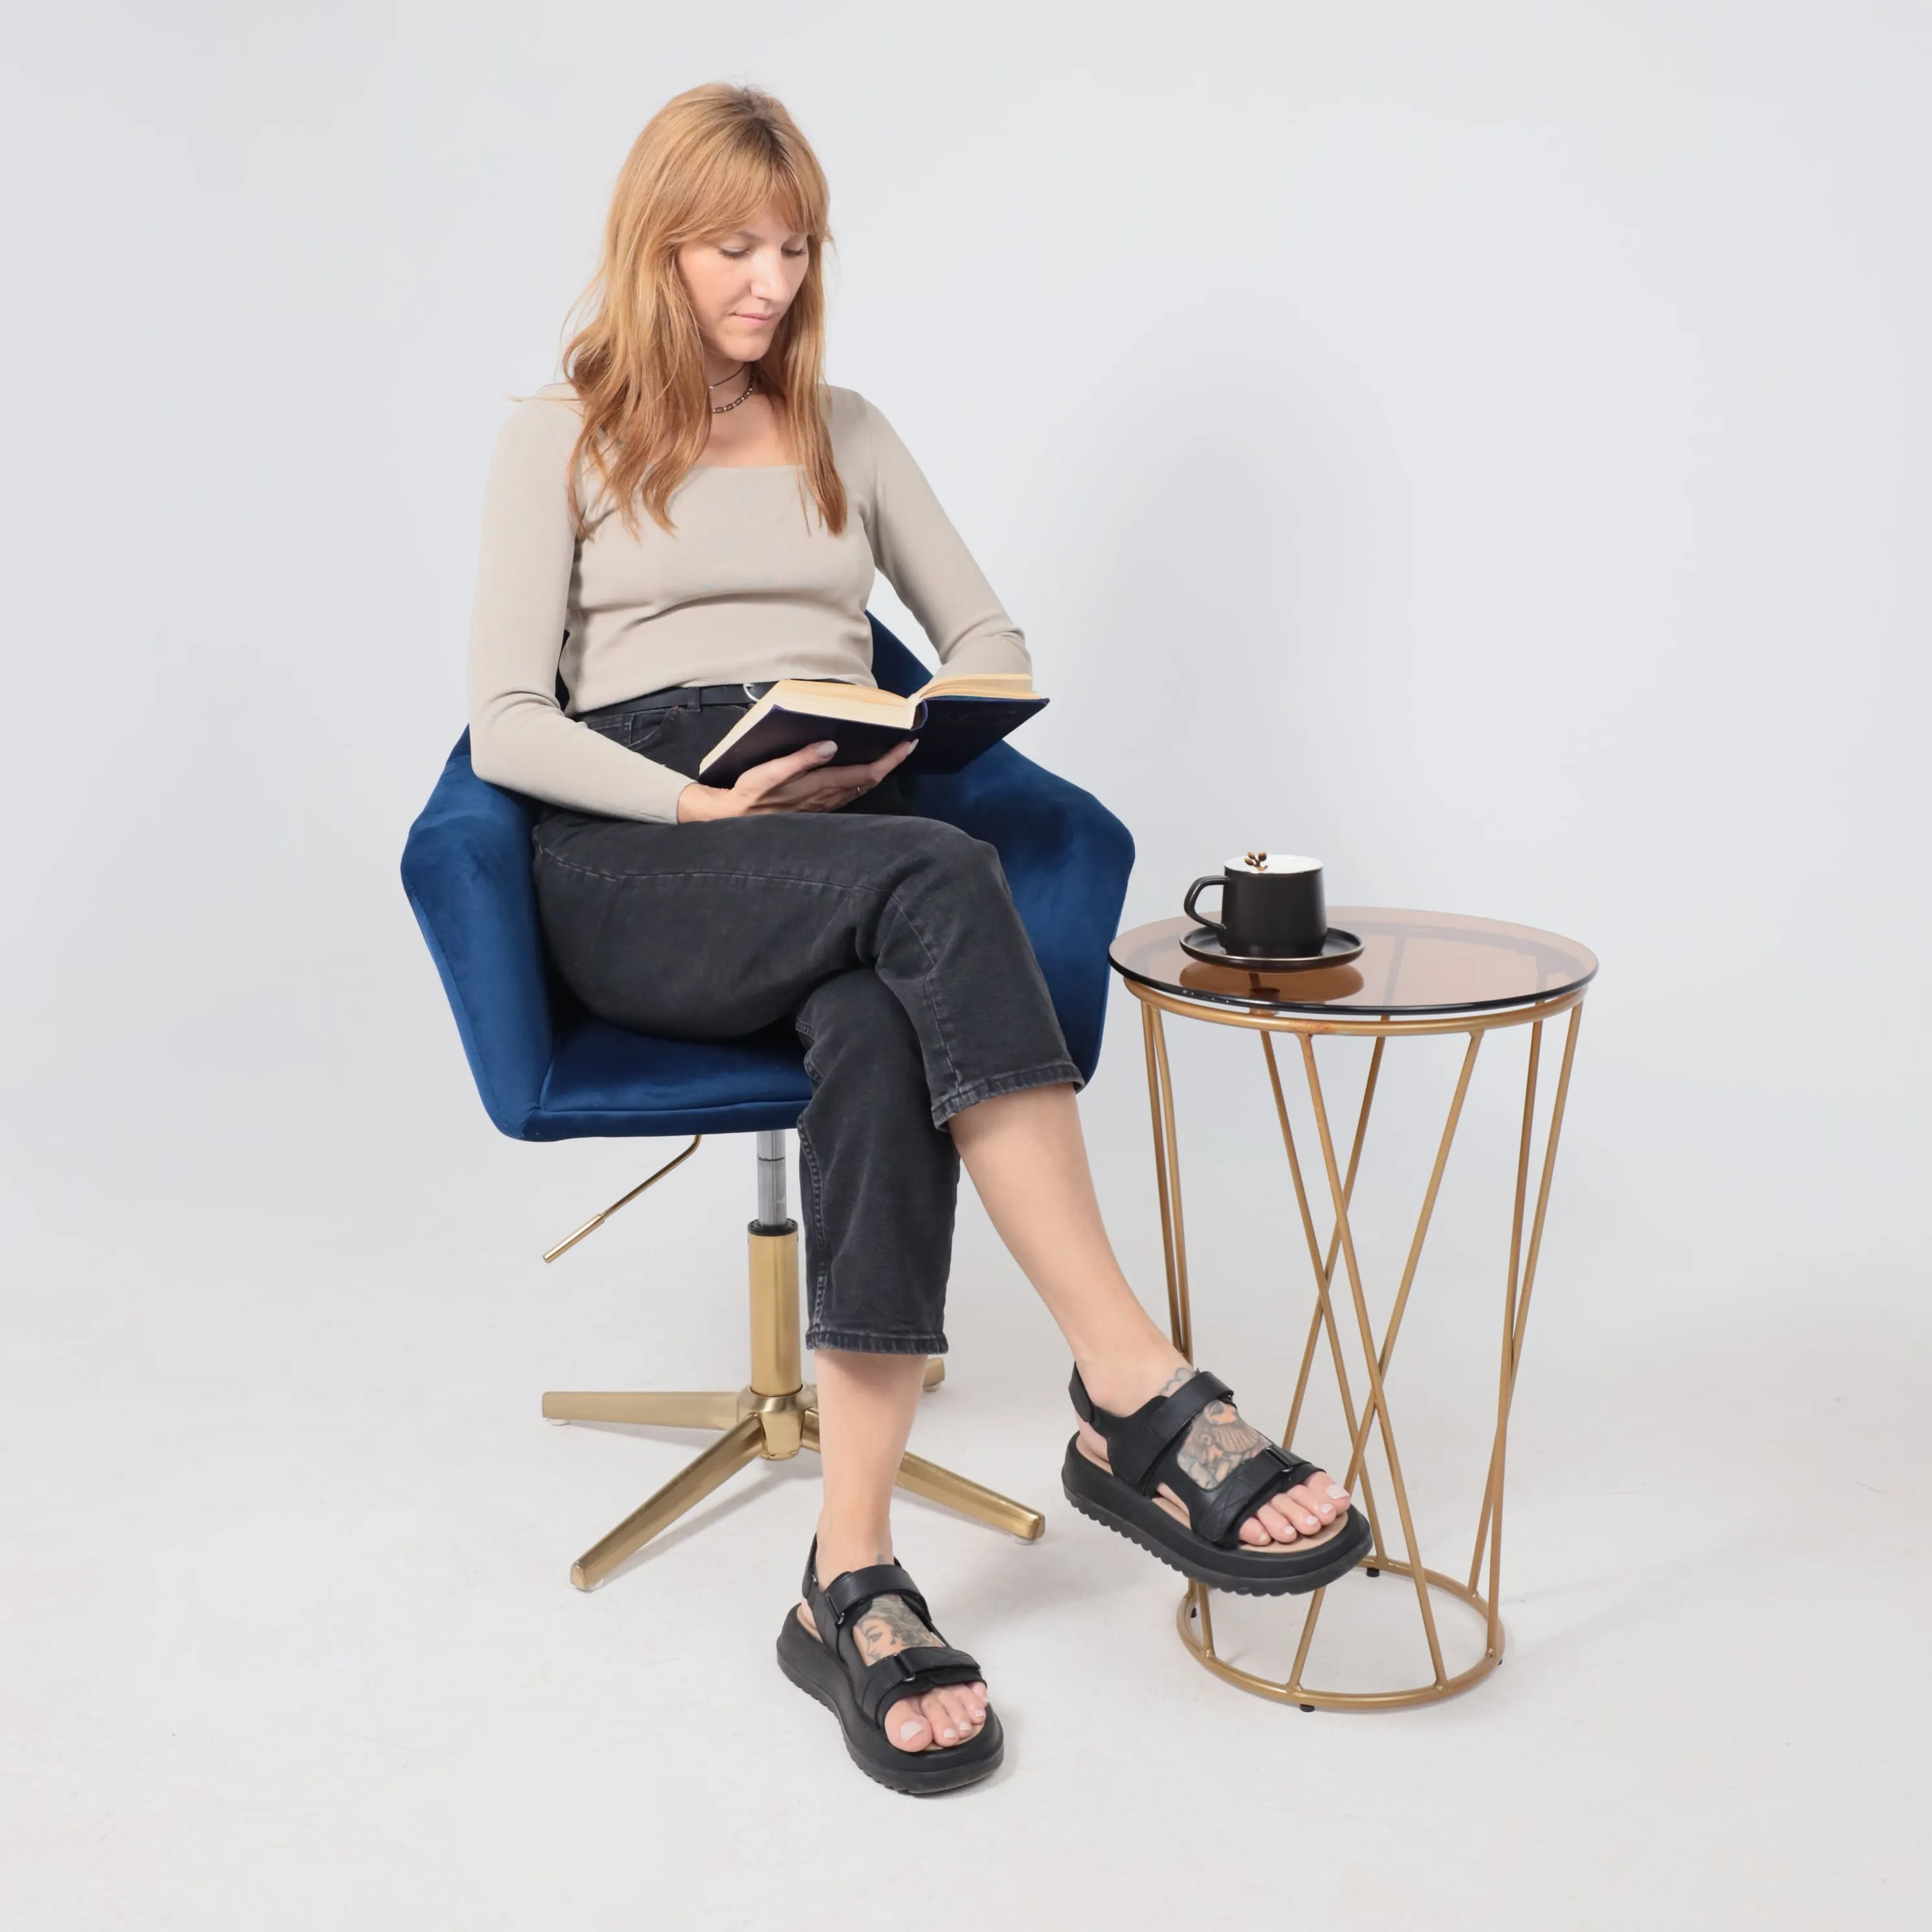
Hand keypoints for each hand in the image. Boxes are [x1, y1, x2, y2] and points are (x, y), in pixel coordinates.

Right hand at [675, 738, 915, 822]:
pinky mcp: (815, 808)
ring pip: (859, 788)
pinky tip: (862, 774)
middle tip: (906, 745)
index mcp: (819, 786)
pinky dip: (860, 781)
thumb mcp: (769, 772)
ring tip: (890, 756)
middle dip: (889, 763)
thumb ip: (800, 759)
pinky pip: (846, 794)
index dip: (888, 760)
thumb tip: (831, 745)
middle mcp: (826, 798)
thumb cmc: (749, 793)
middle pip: (867, 781)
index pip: (864, 773)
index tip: (908, 745)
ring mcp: (822, 806)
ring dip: (876, 772)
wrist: (733, 819)